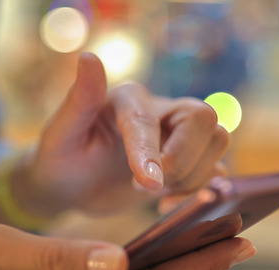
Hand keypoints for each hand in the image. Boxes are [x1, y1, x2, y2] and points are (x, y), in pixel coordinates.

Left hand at [15, 52, 229, 215]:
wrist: (71, 185)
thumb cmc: (61, 157)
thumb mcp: (60, 133)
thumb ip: (79, 99)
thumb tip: (88, 57)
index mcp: (130, 98)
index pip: (150, 119)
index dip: (152, 153)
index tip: (147, 185)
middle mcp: (161, 111)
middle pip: (204, 119)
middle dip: (184, 161)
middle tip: (149, 189)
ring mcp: (178, 137)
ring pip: (218, 142)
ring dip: (193, 177)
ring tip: (156, 197)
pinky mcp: (189, 163)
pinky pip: (217, 170)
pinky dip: (201, 191)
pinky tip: (166, 204)